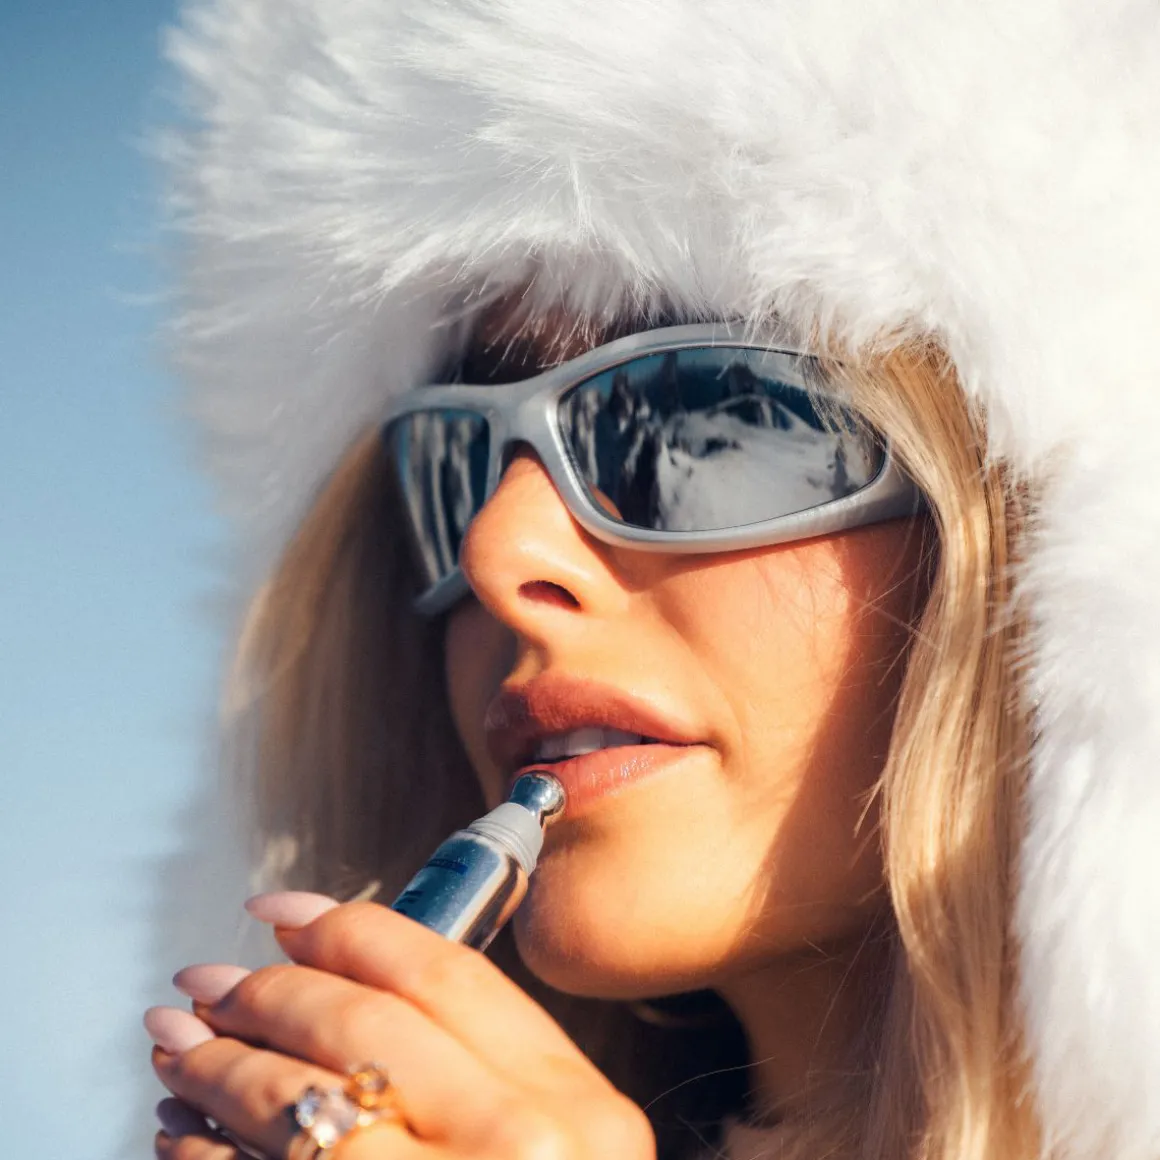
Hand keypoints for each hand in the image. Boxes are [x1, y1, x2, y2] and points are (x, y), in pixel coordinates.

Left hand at [146, 894, 655, 1159]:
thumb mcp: (561, 1158)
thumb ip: (489, 1076)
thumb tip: (344, 989)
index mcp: (580, 1113)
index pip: (444, 976)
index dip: (350, 926)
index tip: (285, 911)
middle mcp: (524, 1150)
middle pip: (362, 1023)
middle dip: (267, 990)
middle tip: (212, 981)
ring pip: (299, 1100)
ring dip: (219, 1063)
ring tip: (180, 1043)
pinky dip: (203, 1152)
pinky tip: (181, 1133)